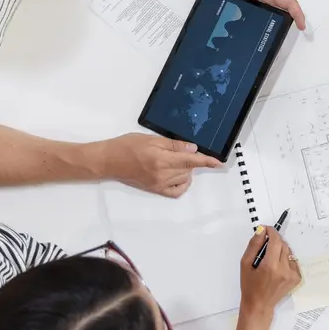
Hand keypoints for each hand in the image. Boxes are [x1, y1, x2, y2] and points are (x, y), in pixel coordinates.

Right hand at [100, 134, 221, 195]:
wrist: (109, 161)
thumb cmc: (127, 146)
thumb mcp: (151, 139)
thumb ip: (173, 145)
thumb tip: (192, 149)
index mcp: (161, 159)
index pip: (191, 160)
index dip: (207, 161)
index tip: (219, 163)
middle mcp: (162, 174)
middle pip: (188, 168)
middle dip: (188, 159)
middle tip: (174, 150)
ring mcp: (159, 184)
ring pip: (184, 178)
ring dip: (184, 169)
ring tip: (170, 159)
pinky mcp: (155, 189)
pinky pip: (176, 191)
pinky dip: (181, 183)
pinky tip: (177, 175)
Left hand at [210, 0, 306, 29]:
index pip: (288, 1)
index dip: (297, 13)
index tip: (301, 24)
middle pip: (284, 8)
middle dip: (293, 19)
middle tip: (297, 30)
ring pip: (273, 12)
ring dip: (280, 21)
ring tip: (281, 34)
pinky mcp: (248, 2)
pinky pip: (260, 12)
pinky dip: (265, 20)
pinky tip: (262, 29)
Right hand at [239, 225, 301, 313]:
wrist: (259, 305)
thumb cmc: (249, 285)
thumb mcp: (245, 264)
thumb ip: (254, 245)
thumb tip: (262, 230)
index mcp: (270, 266)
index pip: (276, 241)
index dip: (271, 232)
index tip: (266, 229)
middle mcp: (284, 269)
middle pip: (283, 245)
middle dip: (274, 241)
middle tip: (265, 247)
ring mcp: (292, 274)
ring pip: (288, 252)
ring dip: (280, 250)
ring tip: (270, 260)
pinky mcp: (297, 278)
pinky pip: (292, 261)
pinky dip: (285, 260)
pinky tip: (277, 267)